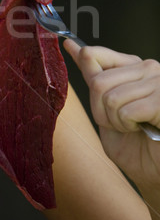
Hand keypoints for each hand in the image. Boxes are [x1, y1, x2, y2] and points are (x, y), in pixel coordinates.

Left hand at [64, 40, 159, 189]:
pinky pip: (126, 110)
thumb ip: (95, 81)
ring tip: (134, 127)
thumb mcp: (106, 110)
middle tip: (120, 123)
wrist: (157, 172)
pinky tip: (143, 129)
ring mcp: (158, 82)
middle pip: (98, 82)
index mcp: (134, 69)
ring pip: (110, 97)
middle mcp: (148, 69)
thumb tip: (77, 48)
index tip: (69, 46)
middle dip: (100, 111)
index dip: (82, 61)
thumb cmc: (136, 146)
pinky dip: (127, 125)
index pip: (96, 54)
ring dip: (115, 121)